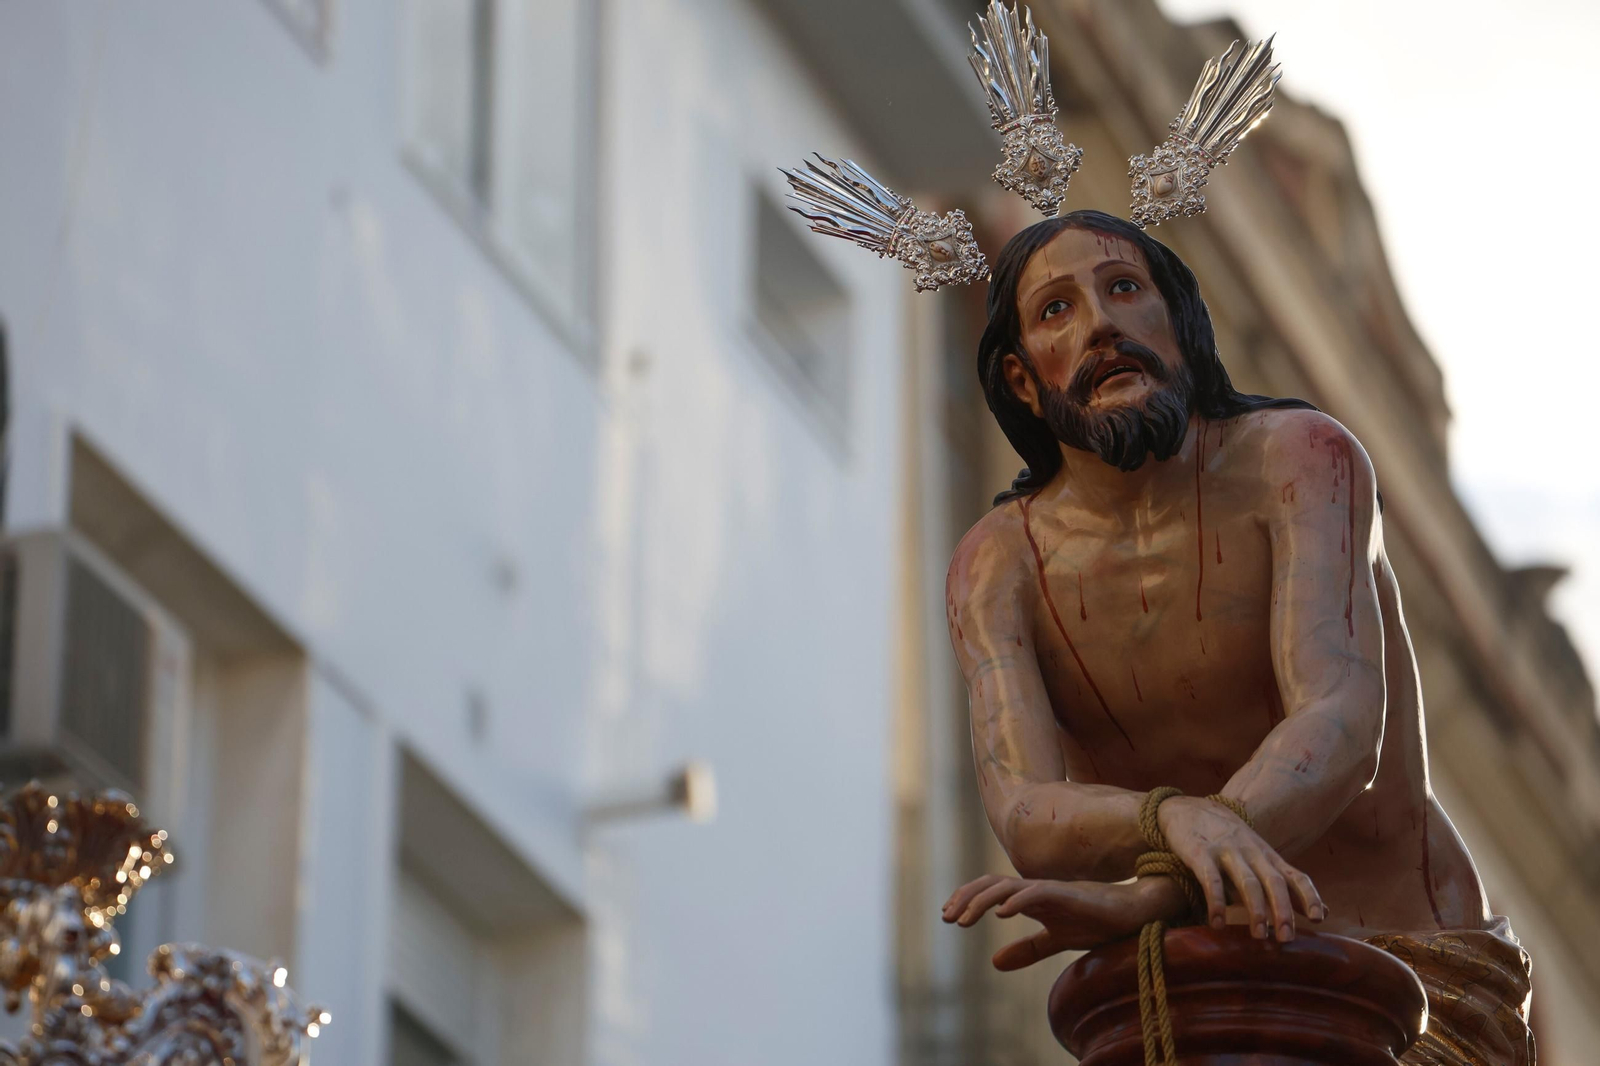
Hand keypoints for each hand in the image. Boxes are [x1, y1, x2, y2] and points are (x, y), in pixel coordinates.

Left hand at [941, 875, 1170, 970]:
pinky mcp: (1068, 894)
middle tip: (946, 917)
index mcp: (1031, 897)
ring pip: (1007, 886)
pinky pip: (1037, 892)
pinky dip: (1017, 900)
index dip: (968, 899)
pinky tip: (1001, 914)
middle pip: (991, 884)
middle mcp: (1036, 889)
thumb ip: (1028, 949)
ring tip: (963, 918)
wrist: (1133, 914)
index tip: (948, 916)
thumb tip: (995, 962)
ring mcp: (1051, 889)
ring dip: (982, 900)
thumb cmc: (1096, 921)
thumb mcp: (1056, 940)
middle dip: (965, 898)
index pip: (991, 891)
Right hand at [1157, 796, 1326, 940]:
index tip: (1318, 919)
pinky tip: (1217, 923)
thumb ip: (1289, 886)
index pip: (1295, 876)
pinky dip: (1216, 901)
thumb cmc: (1229, 841)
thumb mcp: (1261, 859)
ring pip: (1247, 882)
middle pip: (1273, 882)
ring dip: (1255, 909)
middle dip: (1283, 910)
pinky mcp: (1200, 852)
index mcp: (1268, 857)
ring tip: (1259, 936)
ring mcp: (1226, 851)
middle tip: (1287, 938)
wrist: (1188, 809)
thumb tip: (1324, 913)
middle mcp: (1252, 853)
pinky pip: (1211, 879)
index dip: (1309, 896)